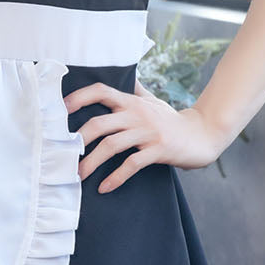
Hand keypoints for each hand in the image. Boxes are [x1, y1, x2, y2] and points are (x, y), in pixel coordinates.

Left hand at [62, 78, 225, 192]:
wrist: (202, 135)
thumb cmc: (172, 119)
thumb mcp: (152, 101)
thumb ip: (135, 91)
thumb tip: (124, 76)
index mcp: (131, 102)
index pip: (101, 91)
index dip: (80, 97)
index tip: (62, 109)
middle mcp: (137, 114)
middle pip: (100, 123)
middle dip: (78, 140)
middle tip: (64, 154)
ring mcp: (147, 132)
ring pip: (112, 145)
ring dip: (92, 162)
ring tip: (79, 175)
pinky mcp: (158, 150)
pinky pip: (132, 164)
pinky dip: (116, 177)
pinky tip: (105, 187)